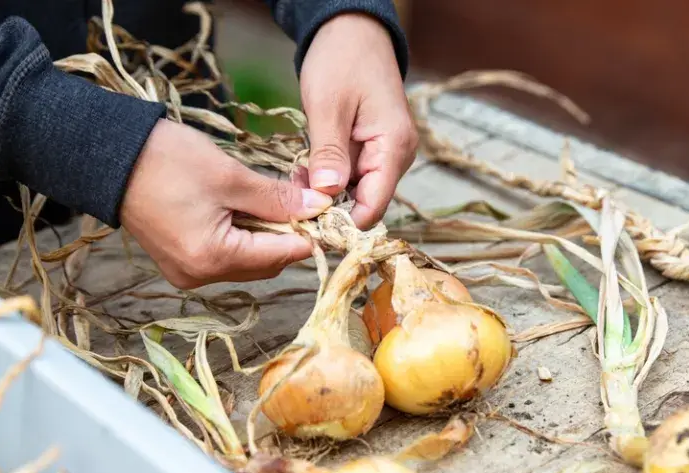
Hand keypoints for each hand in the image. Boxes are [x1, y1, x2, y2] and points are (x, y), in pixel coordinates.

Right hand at [120, 119, 332, 289]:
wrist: (105, 156)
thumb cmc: (166, 161)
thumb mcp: (231, 176)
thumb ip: (278, 198)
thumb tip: (318, 208)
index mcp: (213, 258)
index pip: (282, 256)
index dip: (310, 234)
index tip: (327, 212)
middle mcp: (200, 276)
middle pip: (267, 263)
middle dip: (288, 234)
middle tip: (299, 199)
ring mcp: (188, 273)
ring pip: (249, 261)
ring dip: (266, 235)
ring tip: (269, 200)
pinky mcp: (180, 262)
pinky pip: (227, 256)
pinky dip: (243, 236)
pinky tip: (243, 209)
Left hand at [300, 12, 417, 229]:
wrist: (352, 31)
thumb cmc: (342, 60)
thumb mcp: (328, 105)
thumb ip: (329, 152)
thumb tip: (326, 194)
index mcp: (394, 148)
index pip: (374, 205)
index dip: (344, 222)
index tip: (309, 225)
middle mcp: (396, 157)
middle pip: (365, 202)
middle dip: (329, 205)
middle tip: (292, 199)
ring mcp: (385, 154)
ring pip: (354, 191)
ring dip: (324, 191)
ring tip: (295, 179)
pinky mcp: (371, 150)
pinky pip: (350, 176)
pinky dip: (326, 177)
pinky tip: (304, 171)